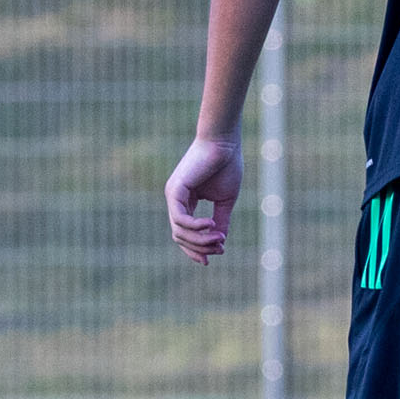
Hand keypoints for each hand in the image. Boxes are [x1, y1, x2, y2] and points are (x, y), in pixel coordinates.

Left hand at [165, 136, 243, 264]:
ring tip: (219, 238)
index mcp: (186, 202)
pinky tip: (212, 225)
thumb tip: (220, 243)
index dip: (197, 249)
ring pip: (180, 232)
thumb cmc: (226, 166)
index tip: (217, 255)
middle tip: (221, 248)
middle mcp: (175, 200)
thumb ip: (221, 221)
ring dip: (201, 240)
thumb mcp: (225, 201)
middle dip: (201, 247)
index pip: (185, 233)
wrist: (224, 143)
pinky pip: (181, 219)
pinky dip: (196, 227)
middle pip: (180, 237)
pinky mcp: (175, 190)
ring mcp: (173, 195)